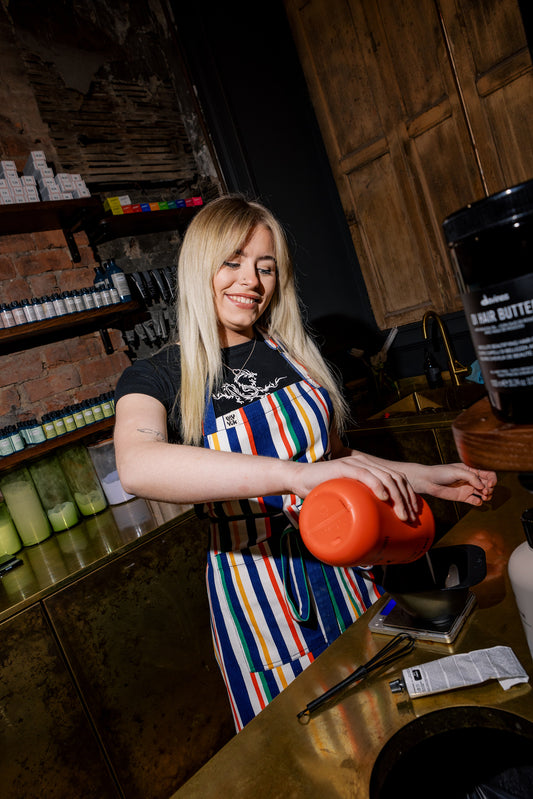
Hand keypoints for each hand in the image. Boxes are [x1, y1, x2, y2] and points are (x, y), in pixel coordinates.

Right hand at [293, 453, 418, 521]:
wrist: (298, 480)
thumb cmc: (322, 492)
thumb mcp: (346, 500)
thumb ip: (357, 509)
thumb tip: (370, 536)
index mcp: (370, 468)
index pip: (397, 477)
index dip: (410, 494)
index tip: (415, 513)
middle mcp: (366, 463)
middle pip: (396, 478)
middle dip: (407, 499)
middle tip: (410, 520)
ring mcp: (355, 463)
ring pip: (385, 477)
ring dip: (397, 497)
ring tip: (401, 515)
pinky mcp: (343, 467)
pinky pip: (365, 475)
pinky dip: (377, 485)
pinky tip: (385, 497)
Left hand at [404, 463, 496, 505]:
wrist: (428, 481)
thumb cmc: (441, 473)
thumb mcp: (457, 471)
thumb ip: (471, 477)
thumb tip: (483, 486)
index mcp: (471, 469)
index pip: (488, 473)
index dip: (492, 479)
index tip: (489, 484)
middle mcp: (471, 479)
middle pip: (488, 484)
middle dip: (490, 488)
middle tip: (486, 491)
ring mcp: (468, 488)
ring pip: (484, 493)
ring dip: (487, 496)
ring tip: (484, 497)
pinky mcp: (463, 497)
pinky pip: (475, 501)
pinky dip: (478, 502)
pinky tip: (476, 500)